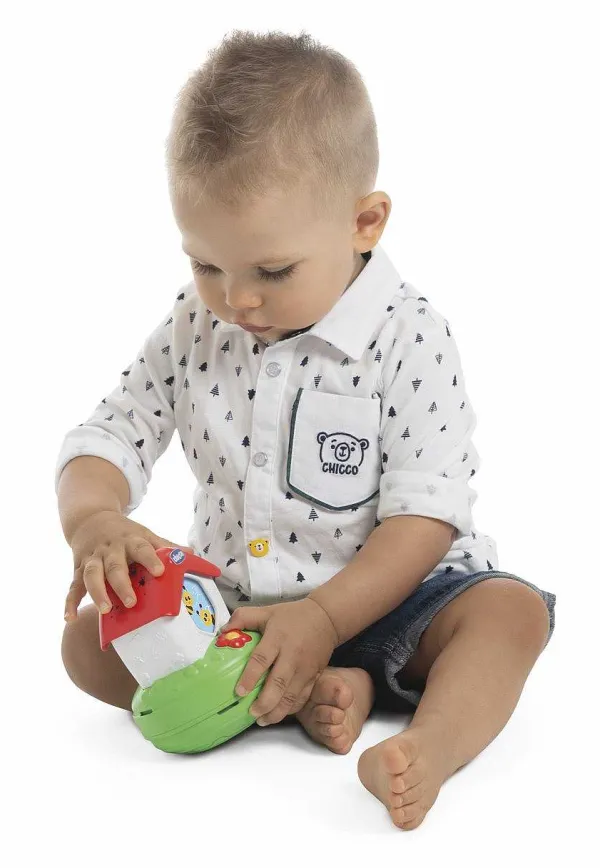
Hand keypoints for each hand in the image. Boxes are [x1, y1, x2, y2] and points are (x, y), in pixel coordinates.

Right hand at [65, 510, 193, 619]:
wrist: (90, 518)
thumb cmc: (124, 532)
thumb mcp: (145, 534)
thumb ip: (166, 546)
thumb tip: (191, 553)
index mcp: (131, 540)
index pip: (142, 549)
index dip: (151, 559)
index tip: (159, 572)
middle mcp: (110, 549)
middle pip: (115, 566)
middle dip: (122, 584)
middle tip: (131, 602)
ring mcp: (93, 559)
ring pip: (91, 575)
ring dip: (97, 592)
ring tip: (105, 609)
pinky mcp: (78, 569)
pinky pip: (73, 586)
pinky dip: (69, 602)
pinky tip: (71, 617)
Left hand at [220, 598, 338, 725]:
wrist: (326, 618)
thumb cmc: (292, 616)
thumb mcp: (267, 611)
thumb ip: (243, 618)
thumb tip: (223, 631)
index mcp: (277, 637)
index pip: (262, 659)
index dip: (250, 677)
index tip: (239, 692)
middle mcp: (292, 655)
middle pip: (278, 683)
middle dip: (264, 703)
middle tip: (251, 713)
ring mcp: (305, 668)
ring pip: (291, 695)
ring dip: (276, 711)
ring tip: (262, 720)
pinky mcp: (314, 676)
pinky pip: (302, 697)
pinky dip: (290, 709)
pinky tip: (278, 714)